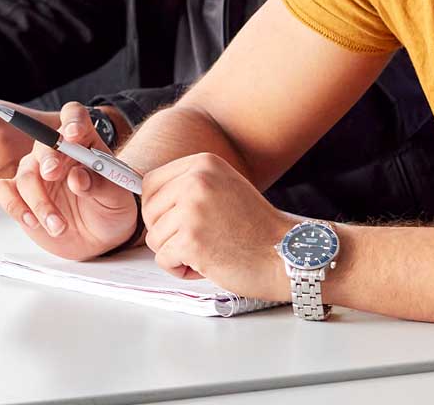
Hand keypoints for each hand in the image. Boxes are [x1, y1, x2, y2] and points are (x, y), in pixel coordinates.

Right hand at [0, 101, 138, 260]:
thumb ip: (101, 185)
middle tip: (53, 174)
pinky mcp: (19, 193)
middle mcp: (56, 151)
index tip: (73, 134)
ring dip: (40, 202)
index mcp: (84, 141)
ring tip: (59, 226)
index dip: (72, 120)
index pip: (74, 117)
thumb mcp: (117, 198)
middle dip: (48, 158)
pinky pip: (4, 190)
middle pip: (44, 142)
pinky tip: (33, 221)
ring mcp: (35, 171)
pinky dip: (15, 206)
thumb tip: (78, 177)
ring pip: (26, 174)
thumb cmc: (109, 208)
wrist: (98, 238)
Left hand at [143, 153, 293, 300]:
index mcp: (203, 163)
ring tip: (207, 251)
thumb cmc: (256, 227)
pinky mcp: (191, 240)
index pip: (151, 182)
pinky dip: (181, 269)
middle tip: (196, 240)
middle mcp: (195, 180)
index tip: (174, 222)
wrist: (285, 252)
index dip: (157, 208)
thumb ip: (191, 185)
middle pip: (148, 211)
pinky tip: (207, 264)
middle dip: (165, 233)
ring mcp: (192, 209)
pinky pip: (163, 260)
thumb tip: (150, 198)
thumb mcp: (223, 186)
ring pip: (154, 238)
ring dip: (175, 253)